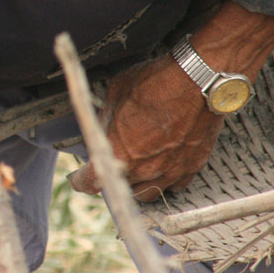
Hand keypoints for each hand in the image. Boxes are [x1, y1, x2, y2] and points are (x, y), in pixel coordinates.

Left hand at [68, 55, 223, 200]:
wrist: (196, 79)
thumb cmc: (152, 84)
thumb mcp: (113, 97)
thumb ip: (105, 121)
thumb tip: (102, 130)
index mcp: (118, 156)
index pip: (90, 182)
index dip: (79, 181)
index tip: (77, 178)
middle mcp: (144, 171)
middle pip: (121, 189)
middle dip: (113, 179)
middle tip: (112, 165)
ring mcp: (170, 171)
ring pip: (150, 192)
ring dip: (140, 183)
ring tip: (137, 168)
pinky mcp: (192, 166)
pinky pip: (176, 183)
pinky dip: (167, 177)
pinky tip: (164, 164)